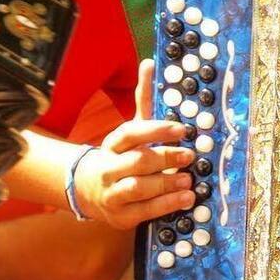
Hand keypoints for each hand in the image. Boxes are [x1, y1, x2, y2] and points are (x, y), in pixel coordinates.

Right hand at [73, 60, 196, 228]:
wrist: (89, 190)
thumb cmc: (119, 157)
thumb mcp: (130, 130)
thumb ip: (143, 100)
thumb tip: (150, 63)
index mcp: (112, 144)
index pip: (131, 133)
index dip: (156, 130)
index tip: (182, 129)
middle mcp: (108, 167)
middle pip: (137, 161)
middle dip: (165, 159)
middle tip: (190, 156)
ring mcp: (112, 193)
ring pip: (138, 188)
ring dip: (166, 185)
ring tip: (188, 181)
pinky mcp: (120, 216)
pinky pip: (143, 211)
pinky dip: (166, 206)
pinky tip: (185, 200)